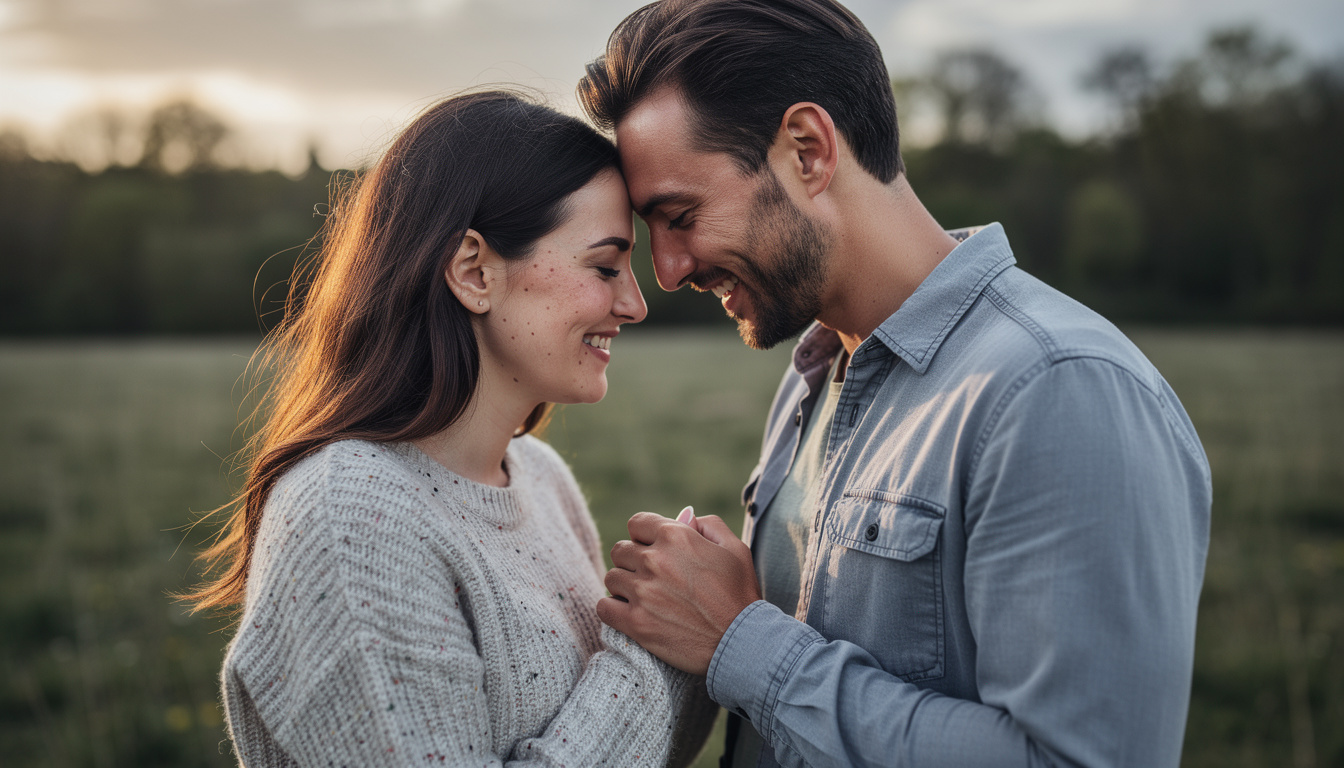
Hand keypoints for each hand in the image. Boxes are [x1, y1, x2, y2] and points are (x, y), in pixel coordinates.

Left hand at [598, 511, 761, 675]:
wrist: (742, 643)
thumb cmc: (741, 595)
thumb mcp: (735, 549)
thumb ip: (708, 525)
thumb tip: (684, 516)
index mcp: (676, 536)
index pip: (637, 523)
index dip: (645, 537)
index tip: (655, 551)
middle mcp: (654, 560)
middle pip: (620, 550)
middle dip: (633, 561)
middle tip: (652, 578)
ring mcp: (643, 592)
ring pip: (611, 578)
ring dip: (623, 586)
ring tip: (643, 598)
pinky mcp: (636, 623)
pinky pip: (603, 607)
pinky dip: (612, 609)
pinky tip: (628, 613)